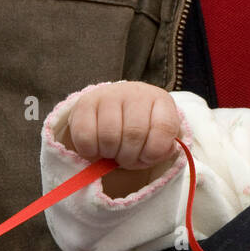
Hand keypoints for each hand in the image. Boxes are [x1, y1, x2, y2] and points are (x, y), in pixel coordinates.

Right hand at [59, 82, 181, 196]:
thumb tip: (158, 153)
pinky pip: (86, 137)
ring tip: (111, 151)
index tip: (147, 156)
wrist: (110, 111)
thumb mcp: (156, 139)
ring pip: (110, 137)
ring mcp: (109, 94)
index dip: (155, 152)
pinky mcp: (85, 102)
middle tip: (125, 157)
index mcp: (161, 101)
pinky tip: (96, 147)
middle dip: (129, 157)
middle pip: (134, 135)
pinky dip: (90, 151)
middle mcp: (136, 93)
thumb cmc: (138, 130)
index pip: (164, 128)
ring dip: (110, 154)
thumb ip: (162, 150)